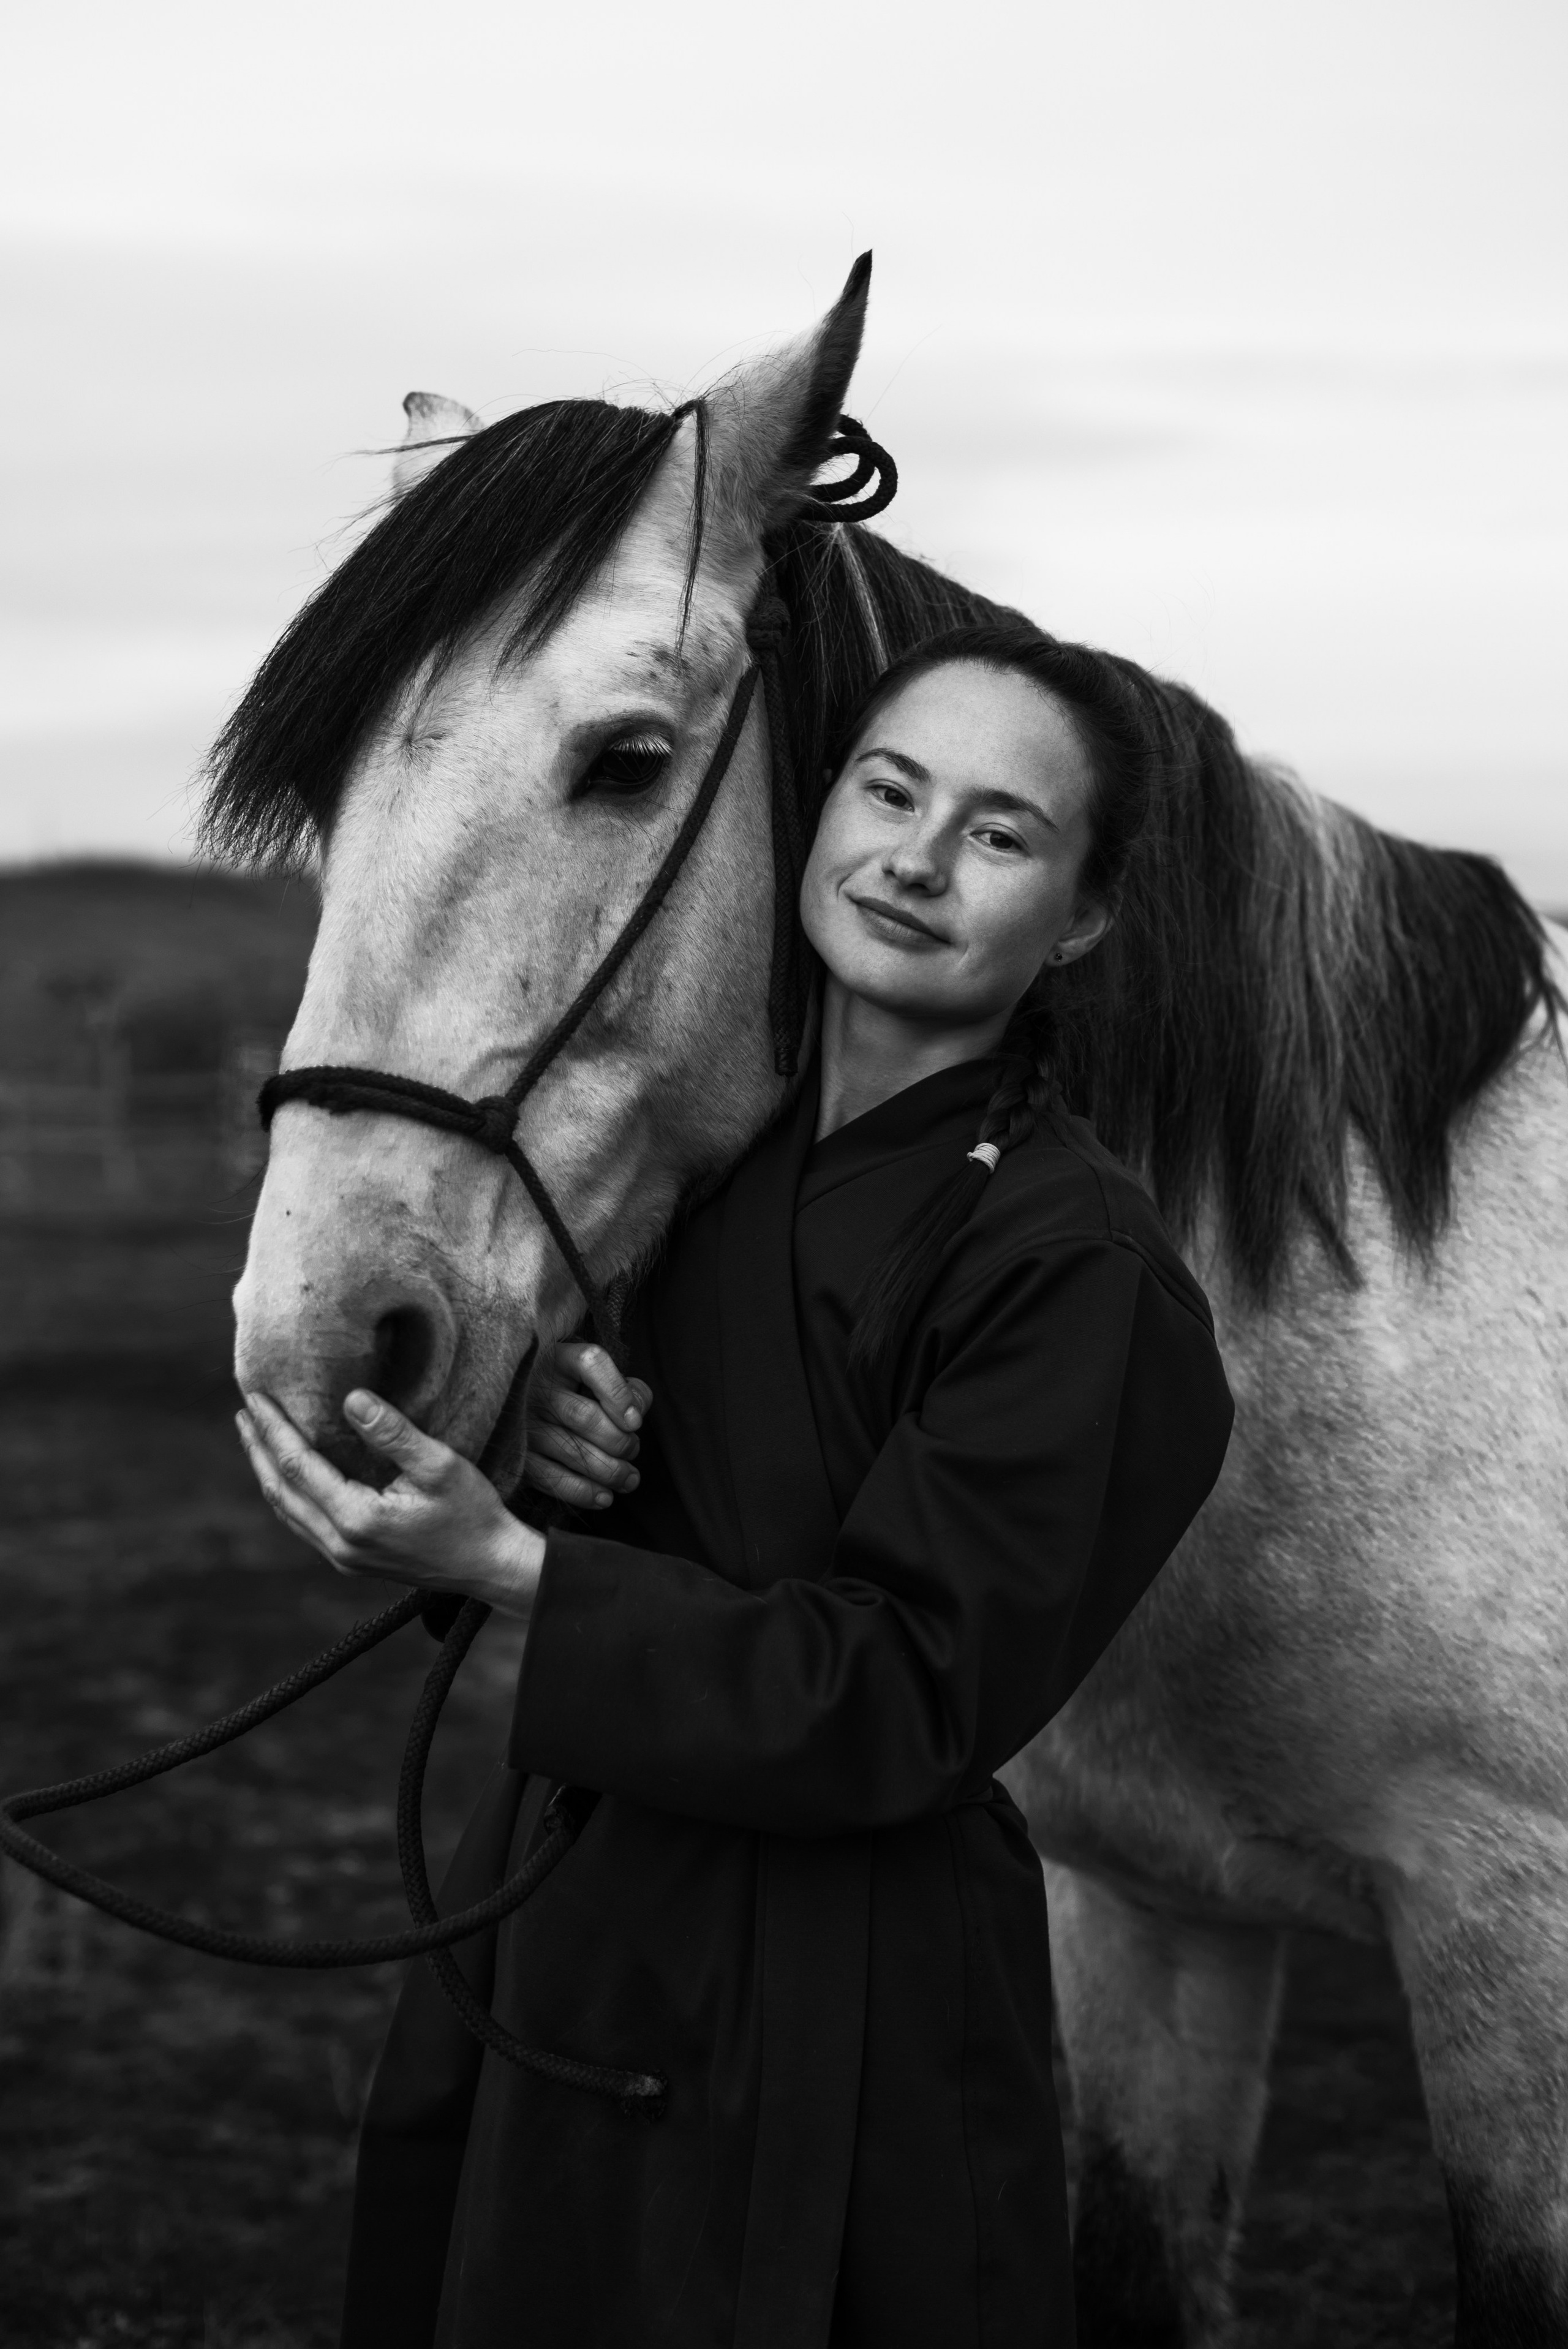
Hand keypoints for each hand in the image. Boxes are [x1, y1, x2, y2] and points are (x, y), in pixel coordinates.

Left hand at [237, 1389, 543, 1617]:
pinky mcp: (351, 1561)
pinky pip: (304, 1523)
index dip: (274, 1430)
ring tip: (257, 1439)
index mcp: (357, 1518)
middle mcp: (341, 1544)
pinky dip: (288, 1494)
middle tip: (243, 1413)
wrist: (490, 1566)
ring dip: (268, 1472)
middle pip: (281, 1491)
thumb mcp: (440, 1465)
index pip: (298, 1467)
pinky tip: (289, 1476)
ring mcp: (343, 1557)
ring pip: (288, 1511)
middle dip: (259, 1450)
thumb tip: (350, 1398)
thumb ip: (393, 1432)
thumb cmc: (472, 1513)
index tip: (256, 1398)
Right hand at [523, 1340, 650, 1513]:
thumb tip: (637, 1410)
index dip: (618, 1392)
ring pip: (574, 1450)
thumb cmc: (567, 1391)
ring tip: (629, 1479)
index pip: (591, 1363)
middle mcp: (536, 1387)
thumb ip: (624, 1387)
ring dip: (610, 1471)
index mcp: (558, 1358)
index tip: (636, 1421)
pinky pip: (552, 1478)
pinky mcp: (516, 1456)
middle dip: (620, 1441)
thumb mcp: (591, 1377)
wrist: (513, 1406)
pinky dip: (583, 1492)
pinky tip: (605, 1497)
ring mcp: (522, 1423)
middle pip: (586, 1416)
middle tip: (633, 1449)